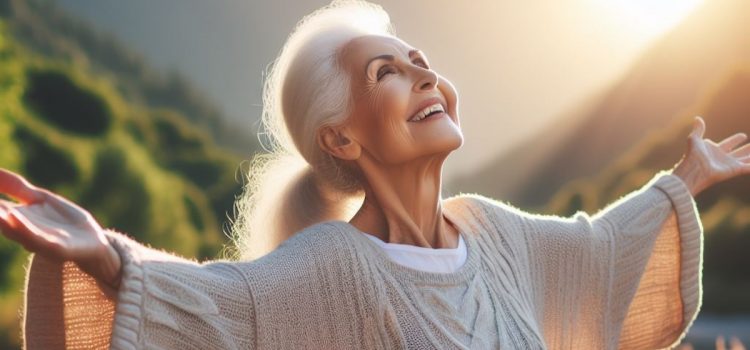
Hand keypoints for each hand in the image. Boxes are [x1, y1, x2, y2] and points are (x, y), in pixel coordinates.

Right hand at [0, 168, 121, 290]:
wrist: (95, 243)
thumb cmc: (65, 222)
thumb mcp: (38, 199)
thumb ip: (14, 187)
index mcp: (16, 219)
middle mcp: (23, 231)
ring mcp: (40, 241)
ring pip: (15, 231)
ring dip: (0, 220)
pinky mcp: (58, 249)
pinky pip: (40, 240)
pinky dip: (26, 230)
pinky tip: (16, 217)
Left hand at [672, 116, 749, 195]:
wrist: (694, 169)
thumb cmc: (693, 155)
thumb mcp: (694, 139)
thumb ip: (698, 129)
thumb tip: (697, 118)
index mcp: (715, 150)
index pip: (729, 143)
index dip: (736, 140)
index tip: (744, 136)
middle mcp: (723, 158)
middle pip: (740, 152)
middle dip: (748, 149)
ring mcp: (729, 165)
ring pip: (746, 159)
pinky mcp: (734, 170)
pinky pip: (748, 168)